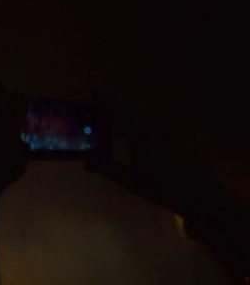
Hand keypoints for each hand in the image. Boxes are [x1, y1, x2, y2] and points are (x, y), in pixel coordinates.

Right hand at [86, 111, 238, 224]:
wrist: (198, 193)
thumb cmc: (162, 187)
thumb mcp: (130, 180)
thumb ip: (107, 168)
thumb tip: (86, 161)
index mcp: (140, 137)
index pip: (120, 111)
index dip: (107, 100)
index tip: (96, 91)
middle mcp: (153, 130)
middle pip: (133, 109)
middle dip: (117, 104)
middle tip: (102, 102)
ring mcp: (165, 135)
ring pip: (143, 117)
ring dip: (127, 115)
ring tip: (114, 123)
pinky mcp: (174, 142)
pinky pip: (150, 127)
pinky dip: (138, 126)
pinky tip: (134, 139)